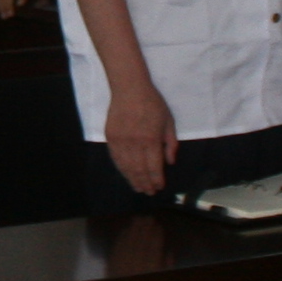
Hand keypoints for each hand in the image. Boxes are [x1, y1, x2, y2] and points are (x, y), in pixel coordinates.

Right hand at [102, 82, 178, 196]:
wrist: (129, 88)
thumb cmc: (152, 103)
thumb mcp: (168, 121)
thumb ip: (170, 143)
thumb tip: (170, 162)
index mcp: (152, 140)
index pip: (154, 166)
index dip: (156, 179)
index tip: (159, 187)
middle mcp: (135, 143)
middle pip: (139, 170)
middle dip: (145, 183)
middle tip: (148, 192)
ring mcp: (121, 141)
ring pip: (126, 167)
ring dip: (132, 179)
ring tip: (137, 188)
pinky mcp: (111, 137)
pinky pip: (115, 158)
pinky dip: (121, 169)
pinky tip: (125, 174)